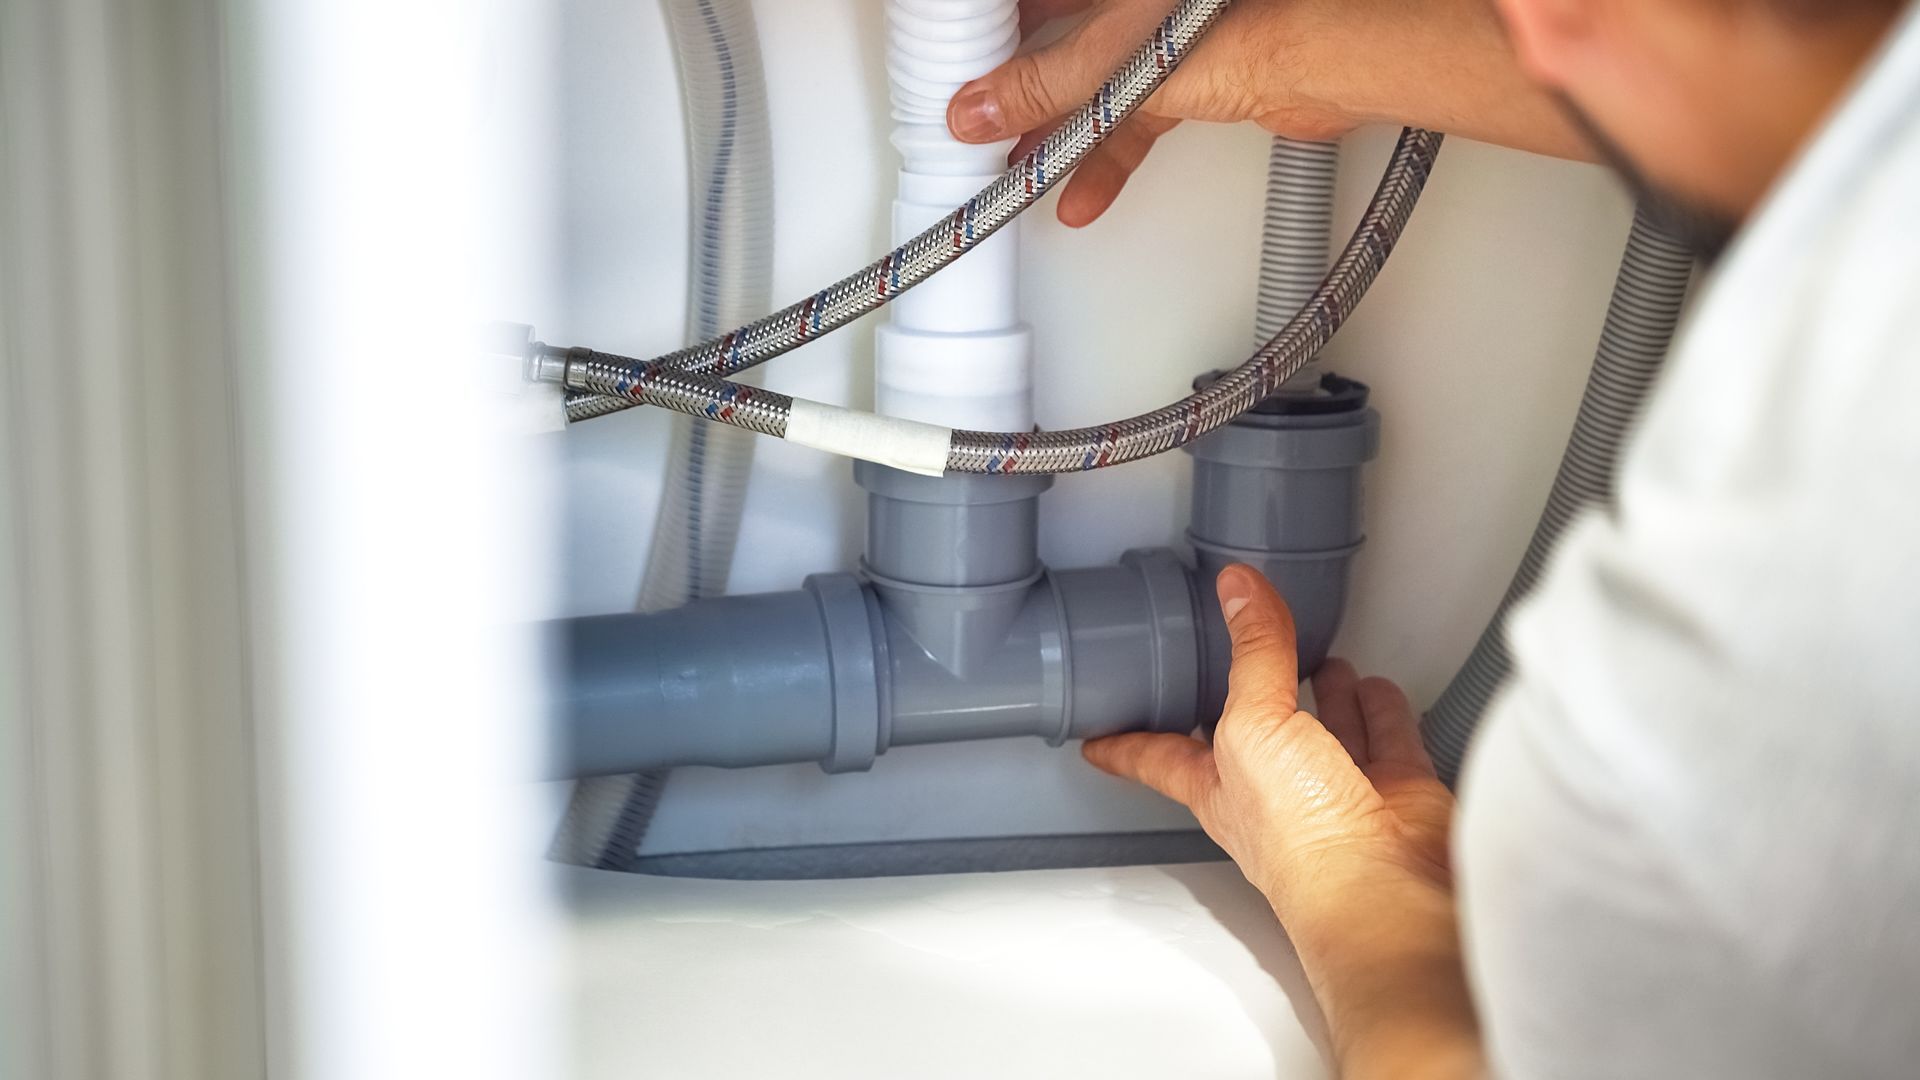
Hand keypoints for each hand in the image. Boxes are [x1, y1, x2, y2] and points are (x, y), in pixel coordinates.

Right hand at [948, 0, 1359, 226]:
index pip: (1035, 2)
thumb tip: (980, 109)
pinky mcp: (1200, 73)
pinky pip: (1136, 115)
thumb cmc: (1237, 20)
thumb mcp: (1113, 57)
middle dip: (1021, 91)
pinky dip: (1110, 155)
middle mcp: (1139, 1)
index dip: (995, 29)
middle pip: (1060, 39)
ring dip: (1061, 135)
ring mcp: (1169, 31)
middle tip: (983, 125)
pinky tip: (1086, 191)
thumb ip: (1044, 85)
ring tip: (1025, 171)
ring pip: (1097, 84)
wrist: (1327, 56)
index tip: (960, 65)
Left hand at [1084, 564, 1480, 1078]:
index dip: (1126, 743)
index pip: (1157, 755)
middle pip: (1254, 734)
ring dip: (1321, 696)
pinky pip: (1386, 740)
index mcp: (1218, 785)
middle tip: (1237, 661)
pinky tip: (1375, 690)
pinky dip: (1381, 713)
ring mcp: (1336, 793)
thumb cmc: (1301, 839)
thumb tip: (1237, 590)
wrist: (1385, 890)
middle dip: (1248, 698)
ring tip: (1317, 657)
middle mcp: (1275, 793)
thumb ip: (1253, 656)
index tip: (1095, 738)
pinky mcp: (1394, 793)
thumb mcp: (1254, 726)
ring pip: (1324, 731)